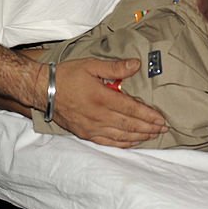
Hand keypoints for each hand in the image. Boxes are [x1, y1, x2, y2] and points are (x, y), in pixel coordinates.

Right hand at [52, 58, 167, 147]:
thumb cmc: (68, 75)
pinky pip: (108, 142)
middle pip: (129, 125)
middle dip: (149, 128)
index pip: (131, 109)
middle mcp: (98, 116)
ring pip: (121, 136)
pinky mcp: (85, 134)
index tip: (162, 119)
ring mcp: (91, 127)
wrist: (44, 90)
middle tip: (163, 129)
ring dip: (139, 136)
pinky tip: (133, 142)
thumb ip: (115, 67)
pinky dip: (123, 143)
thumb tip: (136, 64)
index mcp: (101, 98)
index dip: (149, 115)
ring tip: (153, 135)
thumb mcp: (91, 65)